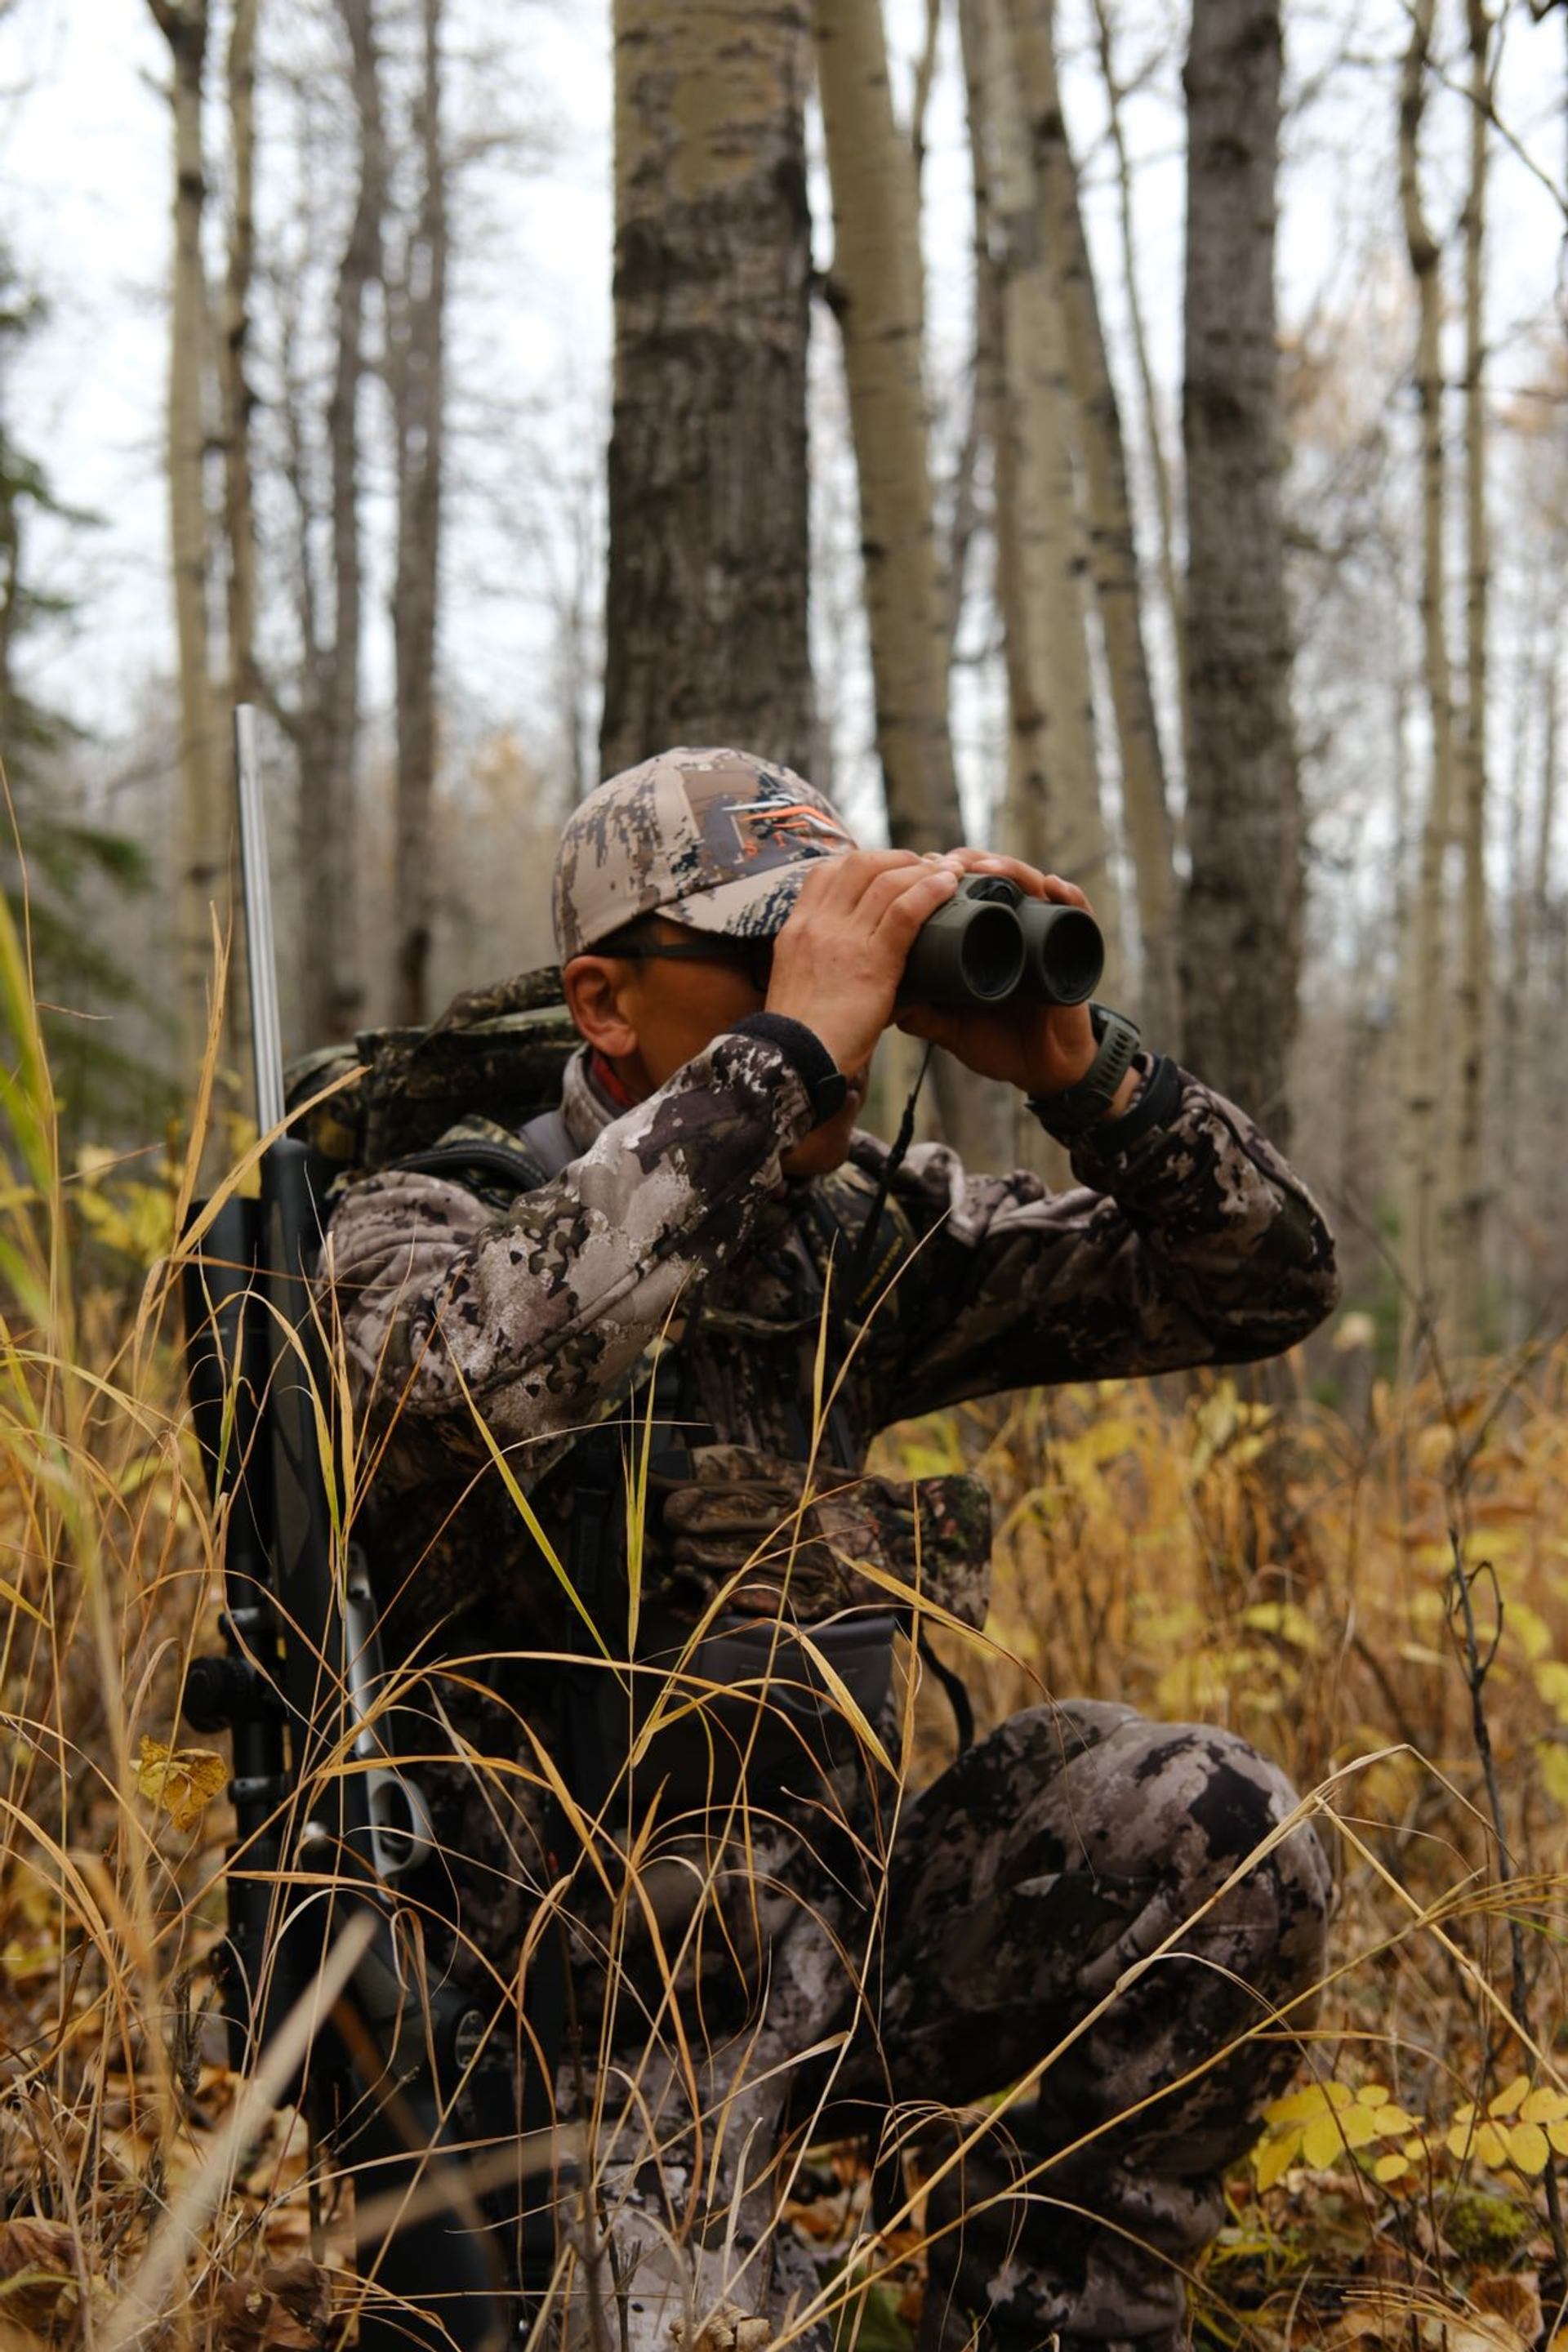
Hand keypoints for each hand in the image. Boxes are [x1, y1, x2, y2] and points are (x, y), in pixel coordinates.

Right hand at [766, 850, 959, 1073]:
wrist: (794, 1061)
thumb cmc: (802, 1036)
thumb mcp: (801, 985)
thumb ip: (825, 965)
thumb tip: (859, 969)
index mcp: (796, 929)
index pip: (824, 872)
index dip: (860, 862)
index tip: (885, 868)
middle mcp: (817, 925)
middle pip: (858, 864)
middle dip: (896, 858)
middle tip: (922, 867)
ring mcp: (842, 940)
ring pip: (886, 881)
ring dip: (922, 870)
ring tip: (947, 873)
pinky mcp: (871, 962)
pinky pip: (904, 911)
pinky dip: (930, 891)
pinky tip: (948, 886)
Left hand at [896, 850, 1109, 1097]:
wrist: (1043, 1069)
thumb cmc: (1000, 1043)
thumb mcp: (952, 1027)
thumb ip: (923, 1014)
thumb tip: (887, 1002)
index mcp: (984, 939)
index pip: (965, 891)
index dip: (944, 874)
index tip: (920, 865)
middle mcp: (1015, 929)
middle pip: (997, 878)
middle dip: (973, 862)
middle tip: (951, 862)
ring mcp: (1045, 936)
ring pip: (1033, 886)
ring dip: (1013, 870)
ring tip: (991, 868)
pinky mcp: (1075, 950)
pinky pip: (1078, 914)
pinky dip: (1069, 897)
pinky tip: (1053, 887)